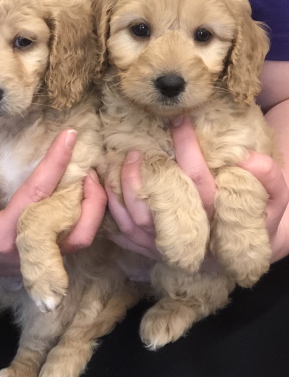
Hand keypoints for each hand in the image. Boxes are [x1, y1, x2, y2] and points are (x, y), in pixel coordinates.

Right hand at [0, 130, 105, 277]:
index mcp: (0, 238)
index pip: (36, 197)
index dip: (54, 163)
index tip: (69, 135)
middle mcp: (24, 253)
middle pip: (74, 233)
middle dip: (92, 201)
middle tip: (93, 168)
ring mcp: (33, 259)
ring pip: (78, 242)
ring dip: (92, 212)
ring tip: (91, 180)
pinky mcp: (35, 258)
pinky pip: (69, 242)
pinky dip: (82, 219)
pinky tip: (80, 195)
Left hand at [106, 116, 288, 267]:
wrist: (240, 257)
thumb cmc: (254, 220)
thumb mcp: (273, 200)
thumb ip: (269, 179)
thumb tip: (250, 158)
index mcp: (218, 218)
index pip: (199, 179)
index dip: (188, 148)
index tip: (178, 120)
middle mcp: (190, 236)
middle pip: (160, 204)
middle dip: (143, 175)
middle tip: (135, 150)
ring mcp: (167, 248)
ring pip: (136, 222)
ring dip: (123, 191)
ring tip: (120, 163)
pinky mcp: (151, 254)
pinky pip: (125, 236)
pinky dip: (112, 214)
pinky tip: (104, 189)